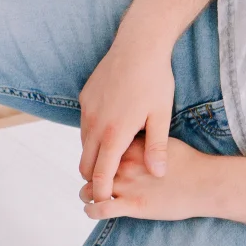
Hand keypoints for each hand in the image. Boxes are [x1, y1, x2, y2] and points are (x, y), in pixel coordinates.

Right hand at [77, 34, 174, 200]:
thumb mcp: (161, 114)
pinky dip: (94, 134)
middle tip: (109, 183)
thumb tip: (158, 174)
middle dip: (94, 177)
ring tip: (112, 156)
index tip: (104, 202)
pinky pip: (85, 125)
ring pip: (84, 144)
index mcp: (114, 134)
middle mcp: (95, 125)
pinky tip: (112, 127)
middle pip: (85, 164)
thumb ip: (156, 147)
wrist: (138, 44)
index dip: (101, 191)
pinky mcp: (84, 99)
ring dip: (94, 154)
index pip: (101, 174)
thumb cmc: (154, 79)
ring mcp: (87, 112)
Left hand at [79, 135, 215, 221]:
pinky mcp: (132, 205)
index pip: (102, 150)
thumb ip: (144, 142)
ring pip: (88, 190)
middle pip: (91, 169)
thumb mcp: (163, 142)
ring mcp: (127, 185)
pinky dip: (92, 211)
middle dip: (90, 176)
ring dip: (86, 194)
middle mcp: (125, 164)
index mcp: (132, 147)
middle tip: (96, 181)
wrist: (205, 183)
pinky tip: (92, 210)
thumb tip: (133, 140)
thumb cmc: (189, 163)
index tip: (101, 162)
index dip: (98, 157)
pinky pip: (99, 209)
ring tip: (92, 196)